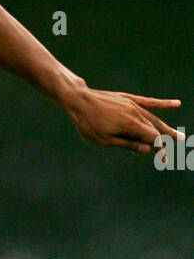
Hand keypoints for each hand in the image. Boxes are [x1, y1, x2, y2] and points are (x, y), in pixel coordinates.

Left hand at [62, 82, 181, 154]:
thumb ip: (127, 144)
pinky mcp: (127, 99)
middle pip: (155, 128)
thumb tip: (147, 149)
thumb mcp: (105, 140)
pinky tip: (176, 104)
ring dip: (165, 127)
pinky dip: (162, 104)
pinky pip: (148, 102)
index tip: (162, 160)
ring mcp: (132, 105)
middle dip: (166, 138)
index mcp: (131, 125)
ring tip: (178, 135)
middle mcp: (135, 113)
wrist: (78, 101)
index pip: (152, 139)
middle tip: (181, 144)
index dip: (159, 149)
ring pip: (153, 118)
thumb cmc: (88, 124)